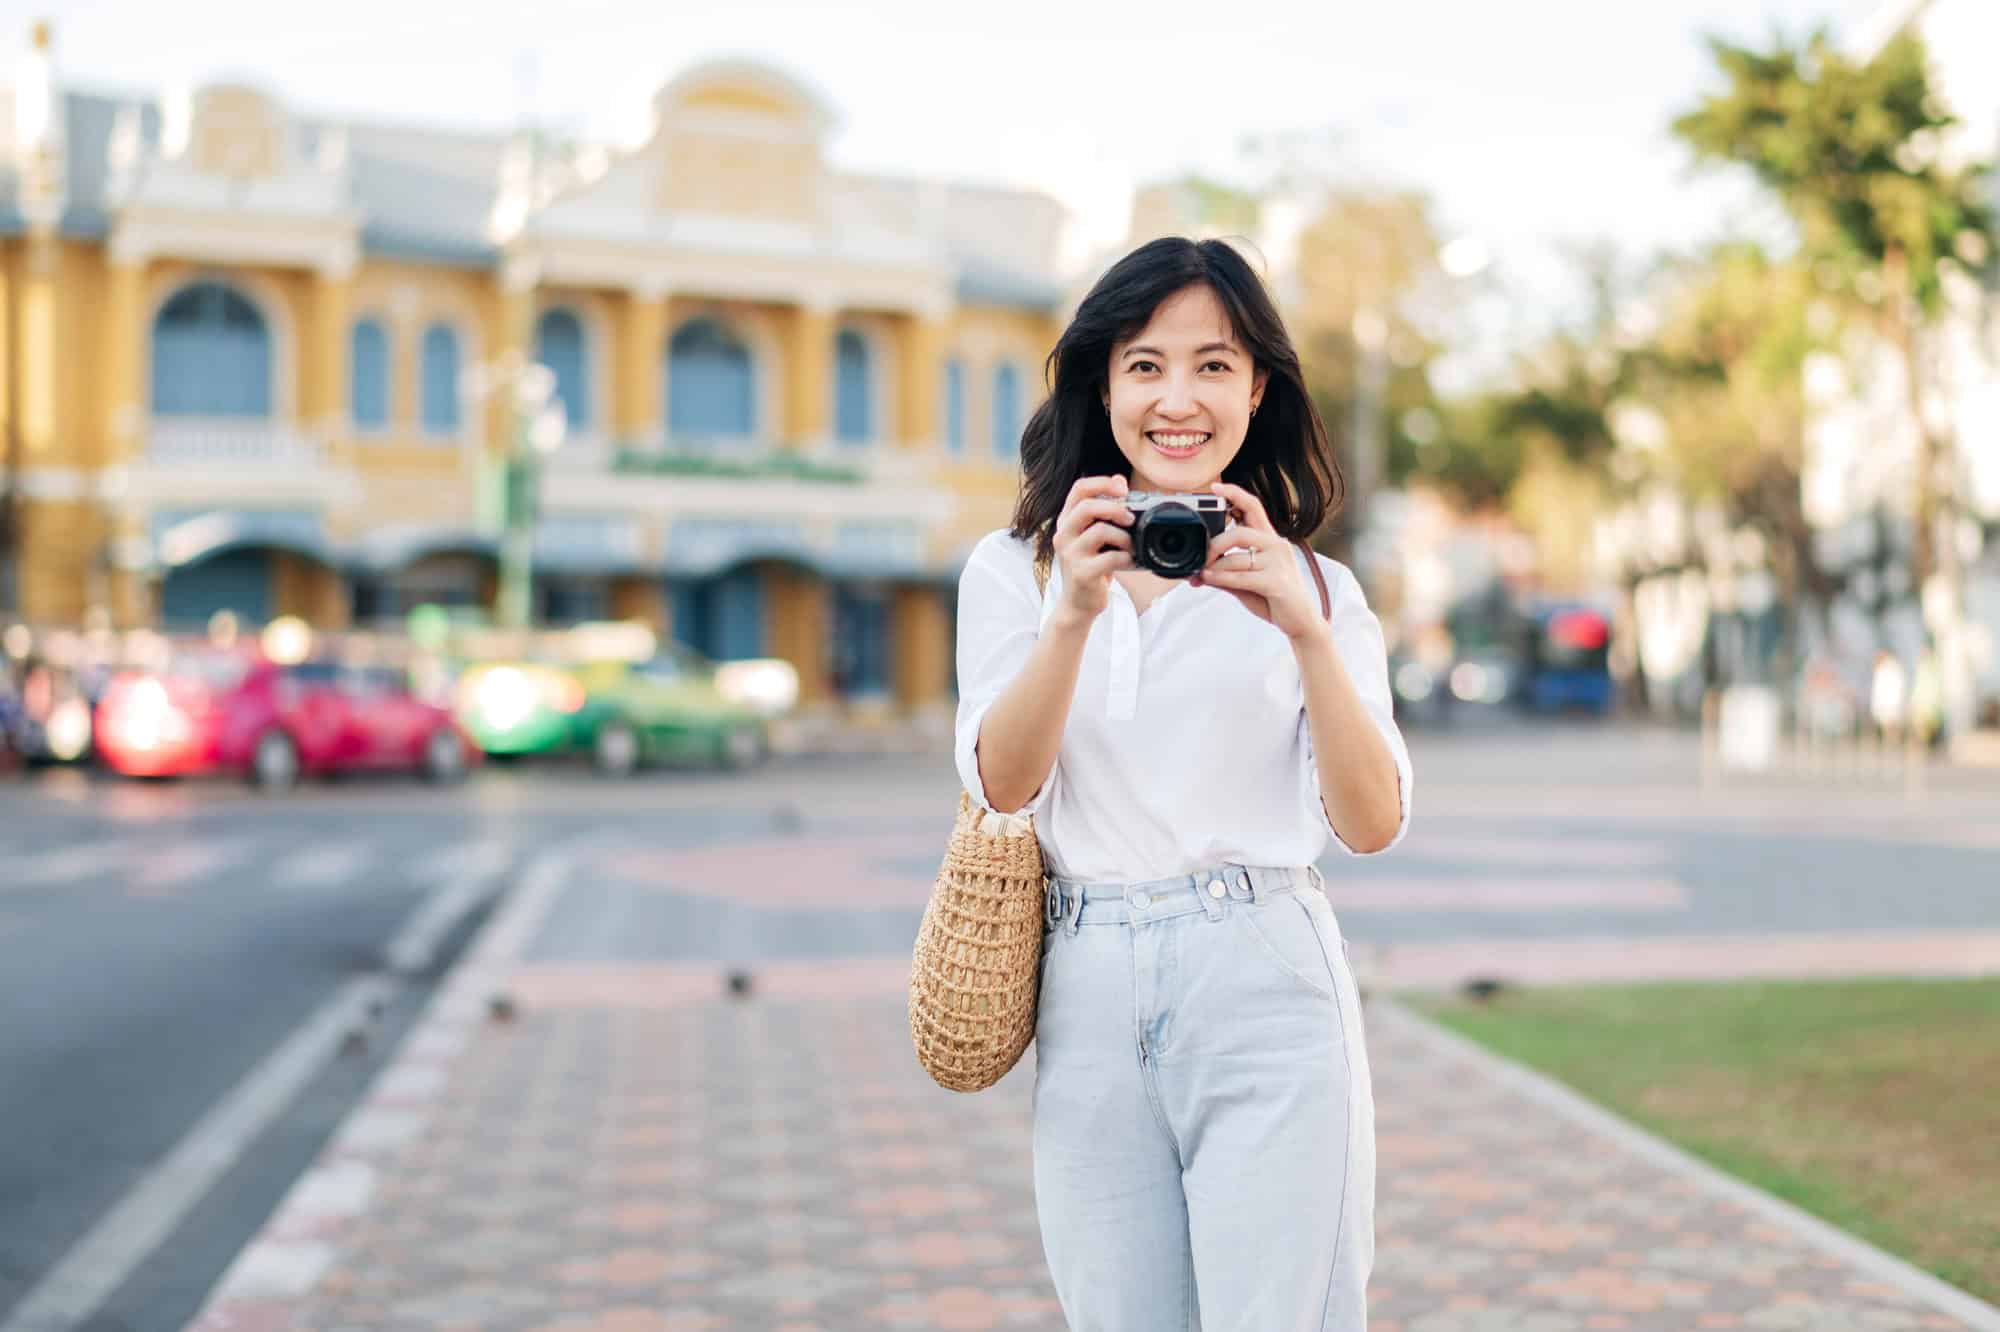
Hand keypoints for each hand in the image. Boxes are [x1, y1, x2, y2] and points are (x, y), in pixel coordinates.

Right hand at [1048, 474, 1132, 629]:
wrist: (1078, 604)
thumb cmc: (1090, 567)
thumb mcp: (1093, 536)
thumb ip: (1103, 513)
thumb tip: (1121, 481)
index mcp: (1066, 521)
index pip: (1079, 489)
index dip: (1102, 483)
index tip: (1123, 487)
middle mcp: (1063, 535)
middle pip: (1087, 506)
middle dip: (1115, 508)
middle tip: (1131, 518)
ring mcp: (1070, 554)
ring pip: (1101, 531)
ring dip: (1124, 537)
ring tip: (1131, 547)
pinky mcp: (1081, 573)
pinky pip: (1111, 558)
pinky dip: (1127, 558)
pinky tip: (1130, 562)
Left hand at [1190, 481, 1325, 641]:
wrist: (1301, 621)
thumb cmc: (1272, 598)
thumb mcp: (1245, 582)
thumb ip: (1224, 573)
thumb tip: (1196, 572)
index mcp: (1270, 539)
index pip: (1254, 507)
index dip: (1234, 494)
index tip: (1215, 487)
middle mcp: (1276, 545)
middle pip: (1239, 532)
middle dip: (1214, 544)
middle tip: (1200, 558)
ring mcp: (1279, 563)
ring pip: (1237, 558)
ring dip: (1214, 568)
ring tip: (1201, 574)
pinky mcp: (1277, 582)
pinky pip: (1242, 576)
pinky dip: (1221, 578)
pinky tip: (1209, 579)